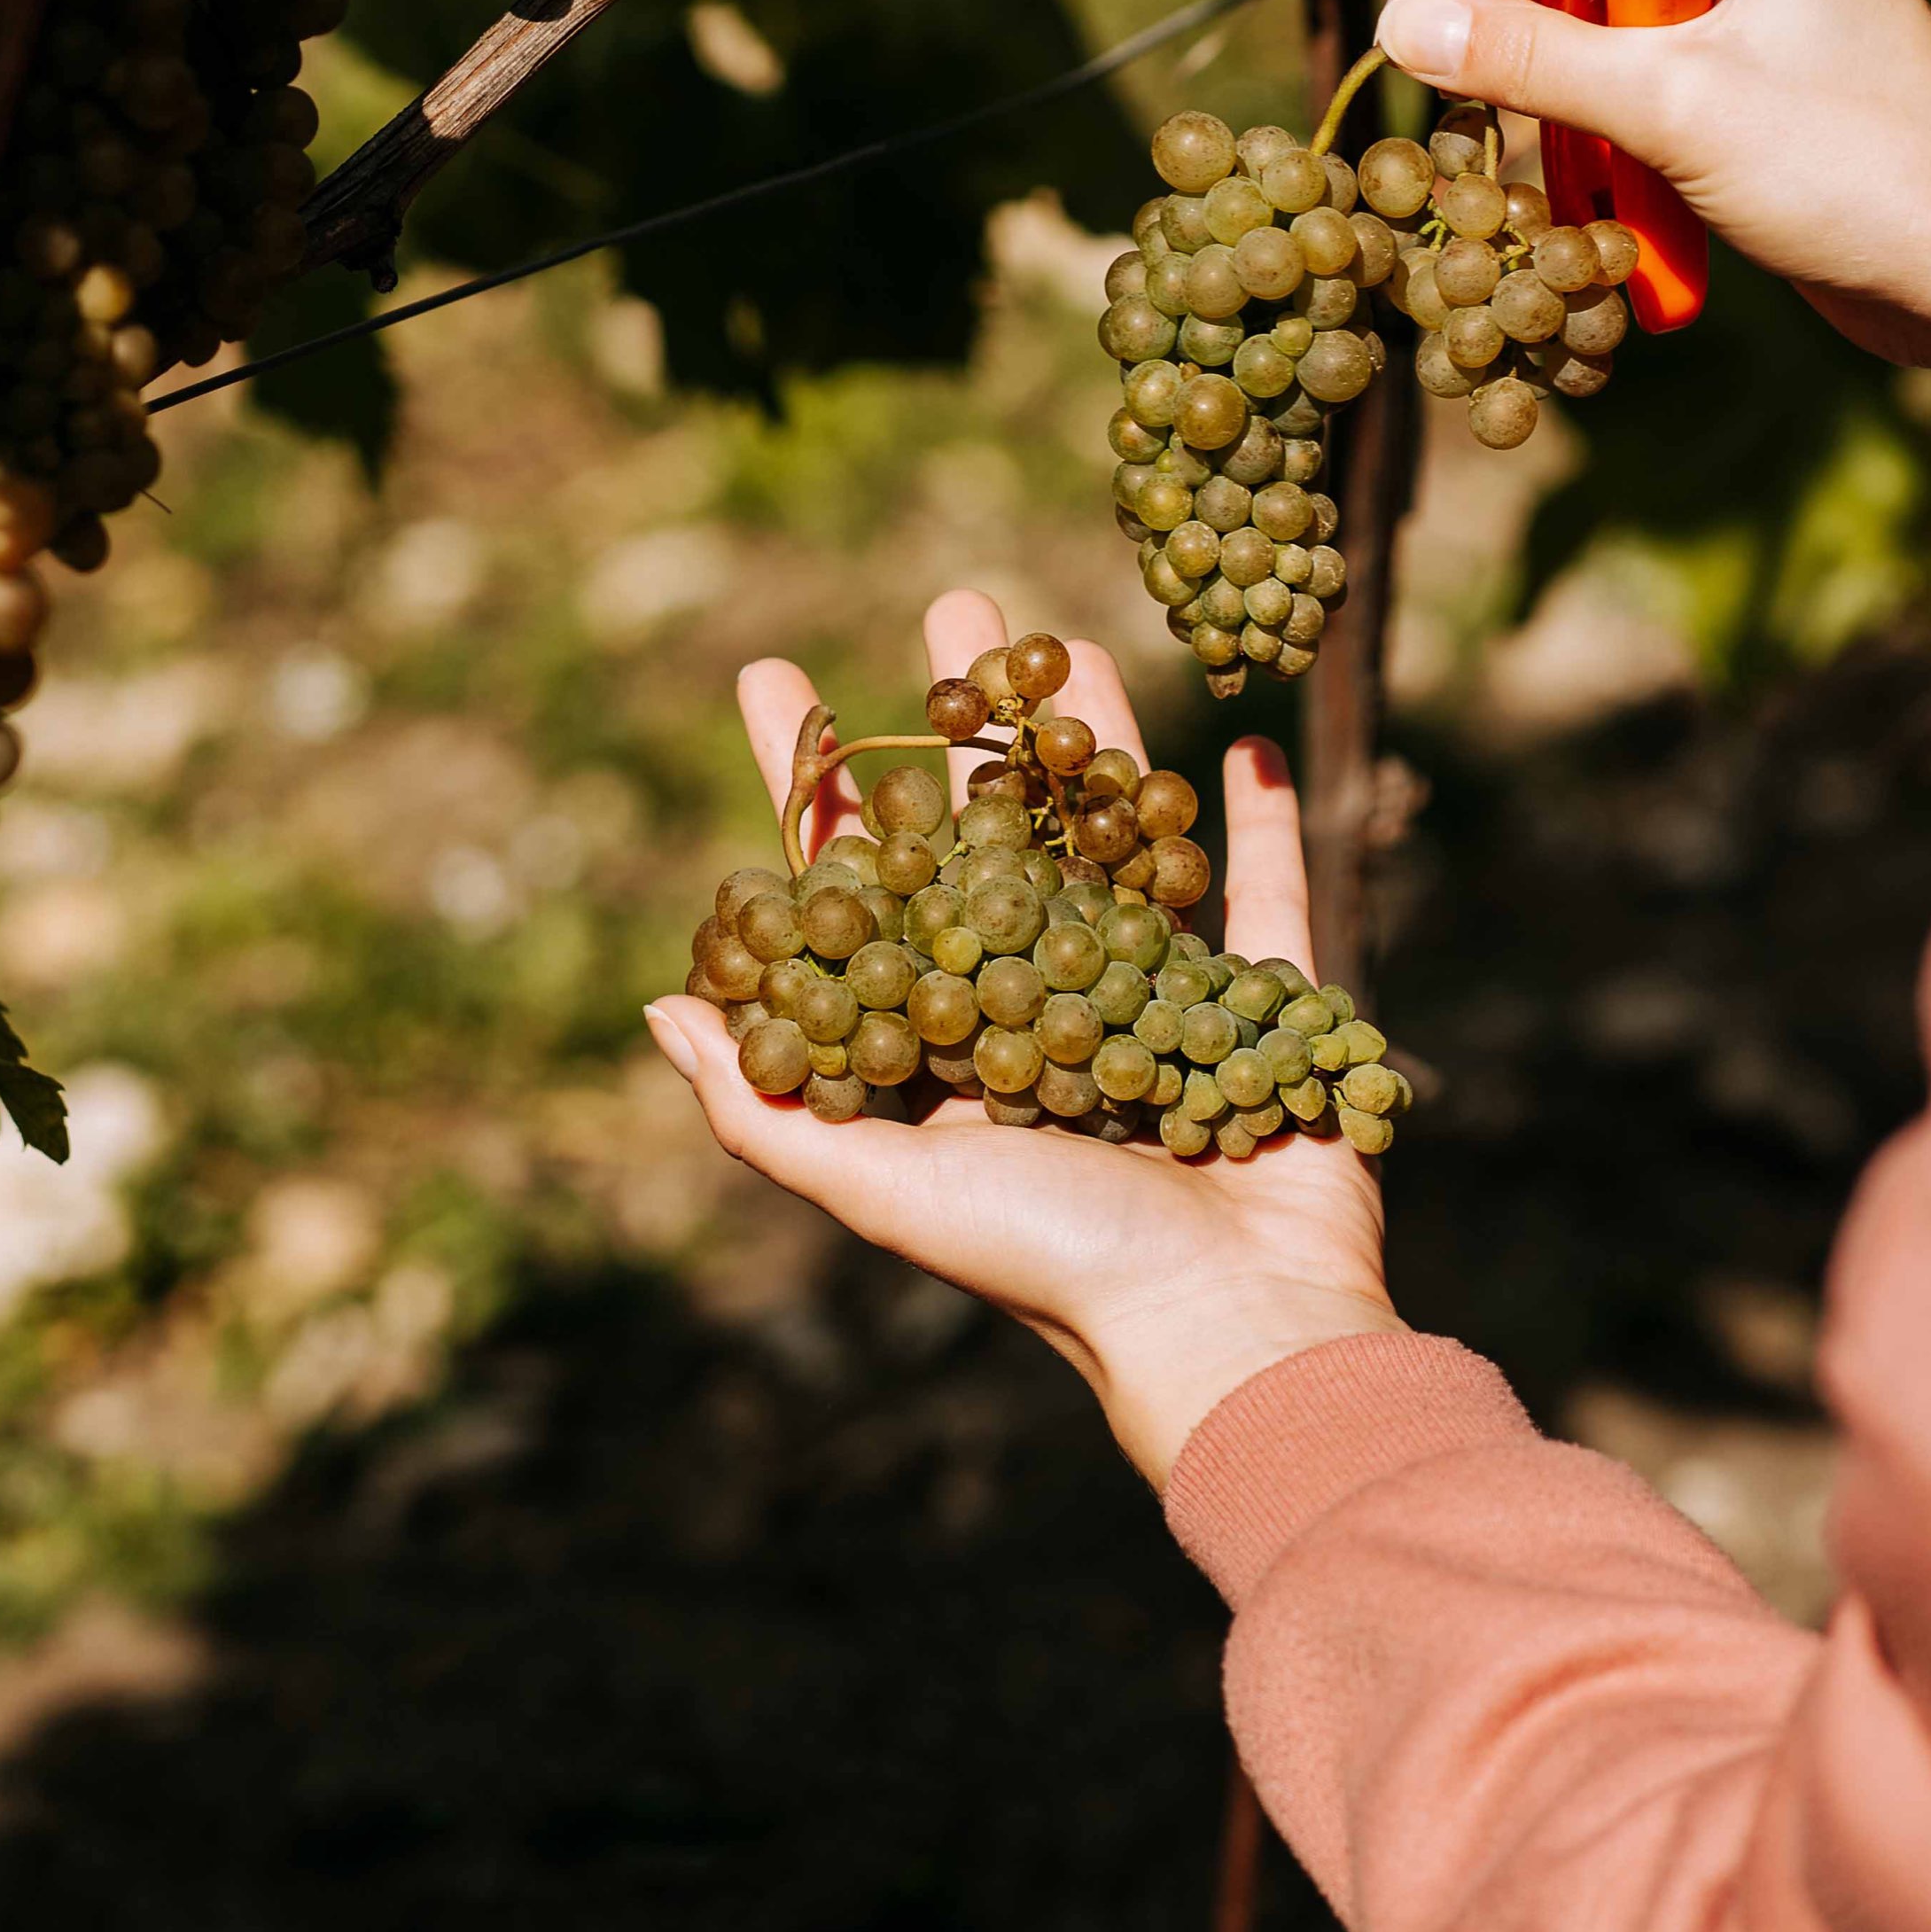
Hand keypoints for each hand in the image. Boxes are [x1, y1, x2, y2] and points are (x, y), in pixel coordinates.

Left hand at [642, 589, 1396, 1487]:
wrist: (1230, 1331)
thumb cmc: (1053, 1265)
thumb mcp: (882, 1192)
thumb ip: (770, 1108)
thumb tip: (661, 1005)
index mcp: (943, 1046)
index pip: (861, 883)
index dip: (816, 783)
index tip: (772, 677)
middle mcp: (1040, 1013)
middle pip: (993, 832)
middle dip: (970, 718)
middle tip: (955, 599)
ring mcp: (1154, 1009)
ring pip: (1117, 840)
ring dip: (1099, 740)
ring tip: (1073, 633)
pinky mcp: (1262, 1019)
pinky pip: (1269, 906)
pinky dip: (1259, 831)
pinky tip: (1245, 747)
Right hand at [1376, 0, 1930, 463]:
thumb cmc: (1860, 164)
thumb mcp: (1678, 104)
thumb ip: (1532, 57)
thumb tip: (1400, 24)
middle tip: (1448, 60)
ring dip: (1510, 39)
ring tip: (1489, 121)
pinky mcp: (1709, 61)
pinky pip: (1594, 45)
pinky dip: (1553, 89)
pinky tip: (1540, 153)